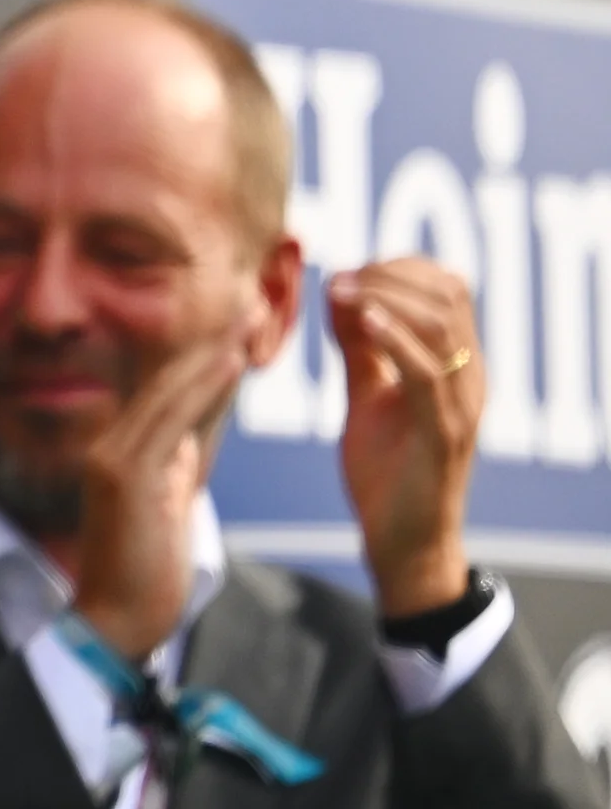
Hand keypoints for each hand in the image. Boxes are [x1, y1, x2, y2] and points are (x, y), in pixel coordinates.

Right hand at [66, 317, 252, 662]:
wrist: (115, 622)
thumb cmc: (142, 573)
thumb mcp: (163, 506)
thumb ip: (170, 467)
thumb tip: (187, 437)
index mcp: (122, 452)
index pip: (170, 392)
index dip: (206, 354)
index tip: (240, 321)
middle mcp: (111, 445)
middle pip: (168, 378)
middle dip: (212, 337)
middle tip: (251, 298)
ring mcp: (114, 458)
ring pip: (170, 390)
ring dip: (212, 348)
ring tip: (247, 315)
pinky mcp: (126, 476)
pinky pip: (170, 420)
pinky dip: (200, 386)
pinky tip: (229, 359)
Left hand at [331, 260, 483, 616]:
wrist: (401, 541)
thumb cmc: (386, 470)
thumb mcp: (367, 394)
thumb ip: (359, 348)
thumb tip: (340, 291)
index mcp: (455, 364)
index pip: (446, 287)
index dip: (397, 267)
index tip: (344, 271)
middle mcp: (468, 378)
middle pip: (448, 295)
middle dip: (390, 274)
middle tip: (339, 279)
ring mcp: (460, 404)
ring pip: (442, 324)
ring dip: (387, 296)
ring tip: (343, 292)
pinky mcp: (443, 433)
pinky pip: (427, 372)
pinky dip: (395, 336)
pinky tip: (362, 319)